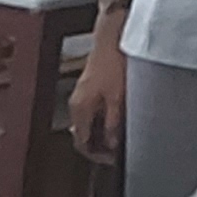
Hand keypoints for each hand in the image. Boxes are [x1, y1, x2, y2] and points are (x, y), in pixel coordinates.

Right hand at [69, 27, 127, 162]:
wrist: (112, 37)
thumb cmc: (114, 62)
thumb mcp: (118, 99)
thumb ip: (113, 124)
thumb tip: (112, 143)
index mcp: (80, 109)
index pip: (82, 143)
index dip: (97, 156)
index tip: (112, 159)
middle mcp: (76, 104)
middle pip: (84, 135)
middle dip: (100, 145)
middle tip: (118, 150)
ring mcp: (82, 95)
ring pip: (89, 124)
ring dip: (103, 133)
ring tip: (120, 135)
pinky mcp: (89, 88)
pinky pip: (93, 112)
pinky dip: (103, 120)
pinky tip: (118, 118)